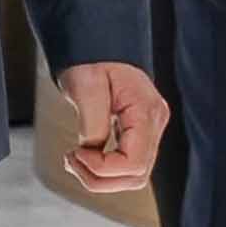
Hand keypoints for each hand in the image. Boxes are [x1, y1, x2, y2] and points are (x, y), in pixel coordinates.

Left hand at [56, 56, 168, 191]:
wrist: (100, 48)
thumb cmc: (93, 60)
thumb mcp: (86, 85)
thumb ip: (92, 122)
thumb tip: (91, 150)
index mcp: (146, 112)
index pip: (134, 163)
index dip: (102, 168)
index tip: (75, 152)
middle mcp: (154, 124)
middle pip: (136, 176)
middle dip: (99, 177)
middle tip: (71, 159)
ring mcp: (150, 131)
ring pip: (134, 177)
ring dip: (101, 178)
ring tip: (74, 159)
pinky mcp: (139, 135)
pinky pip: (127, 166)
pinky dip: (104, 170)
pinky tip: (83, 157)